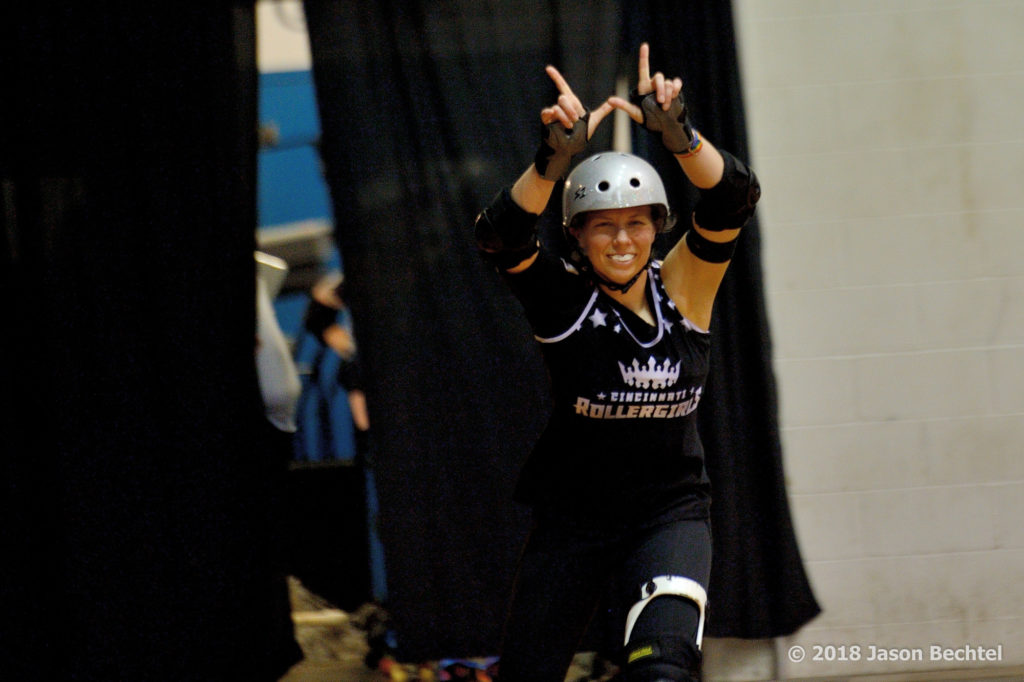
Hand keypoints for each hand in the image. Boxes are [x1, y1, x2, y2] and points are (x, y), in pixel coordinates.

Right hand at [533, 66, 613, 180]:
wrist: (569, 149)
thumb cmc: (579, 137)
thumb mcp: (593, 121)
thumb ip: (603, 111)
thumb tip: (614, 102)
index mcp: (571, 104)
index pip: (563, 87)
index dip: (556, 77)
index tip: (548, 68)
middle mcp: (561, 106)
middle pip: (563, 97)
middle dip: (571, 110)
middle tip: (575, 121)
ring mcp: (553, 113)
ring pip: (558, 106)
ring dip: (565, 117)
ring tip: (569, 127)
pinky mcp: (547, 120)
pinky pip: (549, 112)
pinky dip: (556, 117)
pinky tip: (559, 123)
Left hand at [607, 43, 695, 153]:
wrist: (663, 126)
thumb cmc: (648, 119)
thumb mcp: (635, 113)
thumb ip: (623, 105)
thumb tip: (609, 100)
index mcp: (644, 86)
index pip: (644, 68)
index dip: (644, 57)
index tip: (644, 45)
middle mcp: (654, 84)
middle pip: (659, 77)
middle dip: (661, 90)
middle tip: (661, 103)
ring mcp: (665, 87)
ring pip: (669, 83)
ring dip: (668, 94)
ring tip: (665, 107)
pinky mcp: (675, 90)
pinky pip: (677, 83)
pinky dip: (677, 89)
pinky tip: (675, 96)